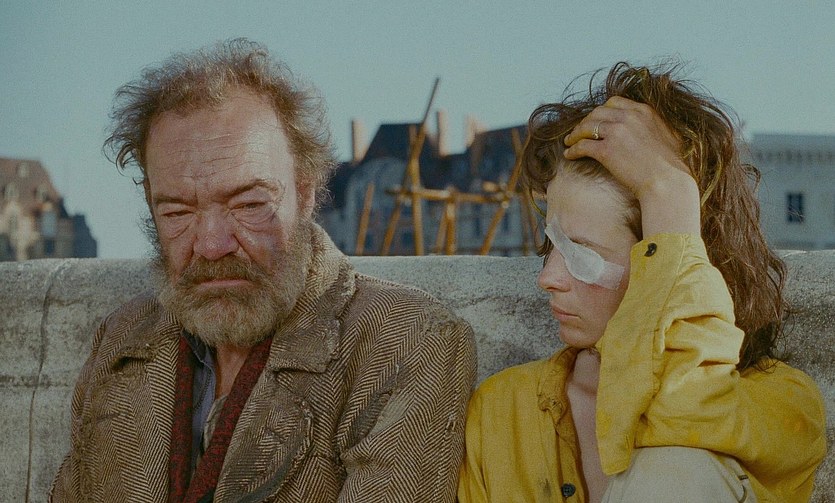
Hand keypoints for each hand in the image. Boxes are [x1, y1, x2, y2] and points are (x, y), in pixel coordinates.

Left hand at [562, 97, 699, 235]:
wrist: (668, 182)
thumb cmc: (673, 166)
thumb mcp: (670, 135)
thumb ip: (657, 126)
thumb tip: (653, 128)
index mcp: (644, 111)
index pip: (615, 102)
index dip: (602, 111)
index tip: (597, 119)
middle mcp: (628, 117)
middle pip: (597, 112)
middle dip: (586, 121)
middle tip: (580, 131)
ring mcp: (616, 132)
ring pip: (586, 127)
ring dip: (575, 134)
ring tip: (570, 142)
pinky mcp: (606, 151)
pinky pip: (583, 146)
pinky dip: (573, 150)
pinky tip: (569, 155)